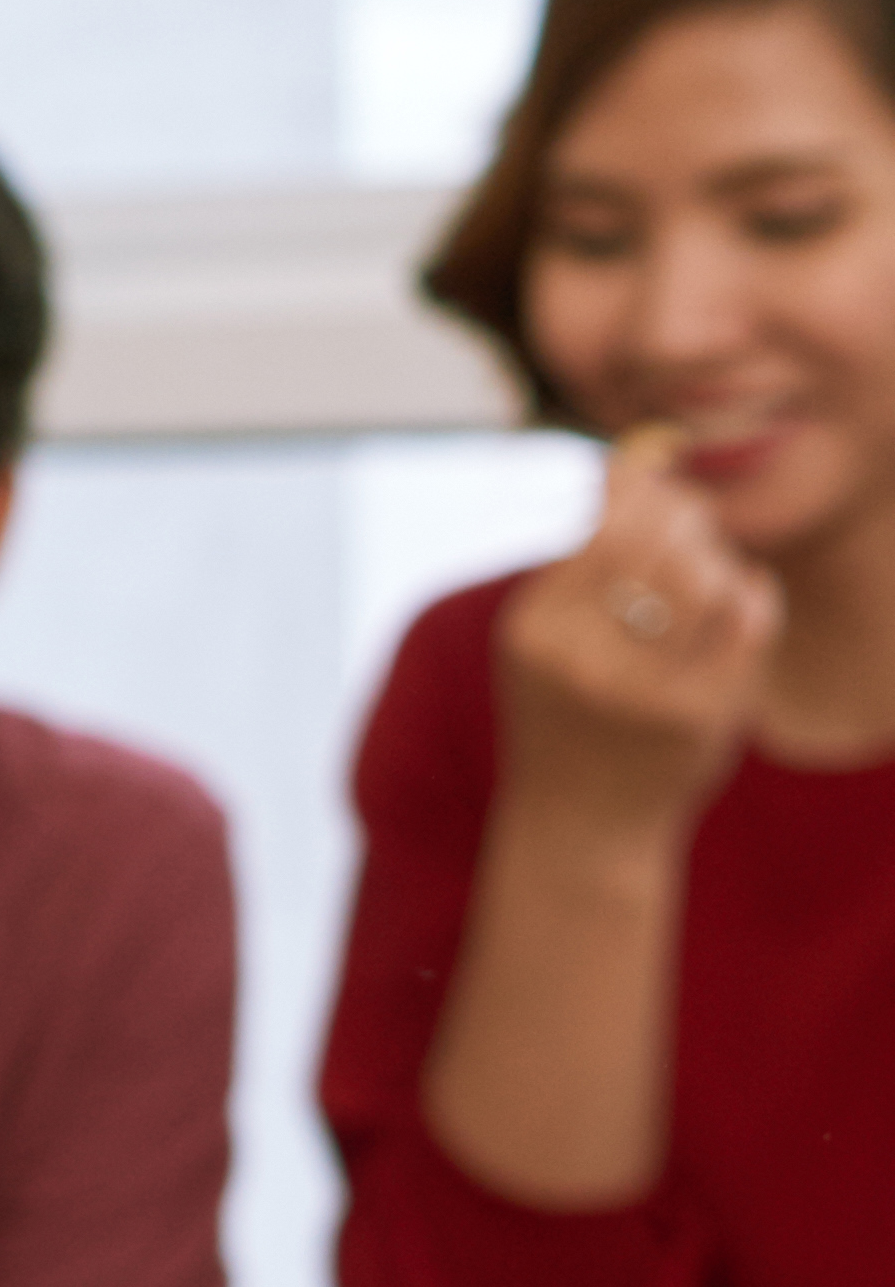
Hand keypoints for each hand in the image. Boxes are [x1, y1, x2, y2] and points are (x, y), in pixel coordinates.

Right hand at [491, 432, 783, 847]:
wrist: (580, 825)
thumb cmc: (566, 716)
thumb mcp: (546, 638)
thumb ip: (581, 559)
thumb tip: (632, 460)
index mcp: (533, 632)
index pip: (605, 528)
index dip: (647, 493)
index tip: (662, 490)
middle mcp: (580, 660)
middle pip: (658, 545)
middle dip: (689, 519)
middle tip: (697, 519)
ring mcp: (642, 691)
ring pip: (707, 577)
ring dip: (719, 560)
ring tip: (711, 570)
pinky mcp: (699, 716)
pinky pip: (747, 620)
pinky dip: (752, 595)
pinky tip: (740, 599)